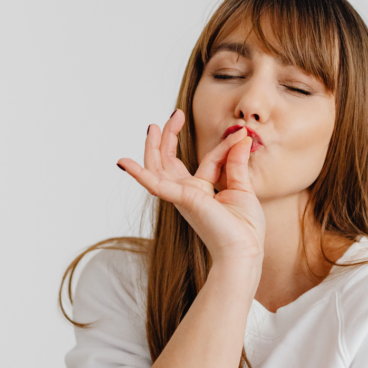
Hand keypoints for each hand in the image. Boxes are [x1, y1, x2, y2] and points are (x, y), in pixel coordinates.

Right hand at [118, 109, 265, 269]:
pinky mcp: (182, 199)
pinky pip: (155, 185)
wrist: (243, 252)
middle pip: (169, 162)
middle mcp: (188, 193)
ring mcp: (182, 196)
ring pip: (158, 168)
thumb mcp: (243, 188)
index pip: (209, 160)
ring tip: (152, 127)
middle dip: (168, 138)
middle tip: (175, 115)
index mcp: (202, 192)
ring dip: (152, 147)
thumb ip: (237, 162)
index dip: (225, 145)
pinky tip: (123, 163)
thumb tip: (242, 137)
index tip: (242, 134)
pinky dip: (139, 174)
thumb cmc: (244, 229)